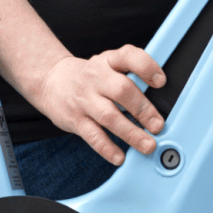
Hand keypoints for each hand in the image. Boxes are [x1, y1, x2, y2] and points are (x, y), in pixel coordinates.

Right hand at [32, 46, 167, 165]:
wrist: (52, 81)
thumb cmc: (90, 77)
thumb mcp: (108, 65)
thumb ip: (132, 76)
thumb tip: (161, 102)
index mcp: (109, 61)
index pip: (129, 56)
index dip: (146, 67)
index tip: (161, 82)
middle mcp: (97, 77)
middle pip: (122, 90)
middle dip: (143, 109)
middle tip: (158, 125)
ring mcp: (85, 99)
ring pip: (109, 116)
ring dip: (131, 133)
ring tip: (147, 144)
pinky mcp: (75, 119)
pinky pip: (93, 135)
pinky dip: (107, 148)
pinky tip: (120, 156)